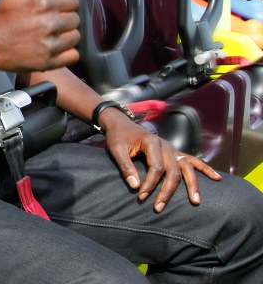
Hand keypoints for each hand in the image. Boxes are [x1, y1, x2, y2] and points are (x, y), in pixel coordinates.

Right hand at [0, 0, 79, 72]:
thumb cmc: (3, 17)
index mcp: (42, 3)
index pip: (73, 1)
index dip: (63, 4)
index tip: (50, 9)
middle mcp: (48, 24)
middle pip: (75, 19)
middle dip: (64, 19)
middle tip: (47, 22)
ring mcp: (49, 44)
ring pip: (75, 37)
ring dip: (66, 36)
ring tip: (50, 35)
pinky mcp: (49, 62)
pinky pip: (73, 55)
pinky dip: (66, 53)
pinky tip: (53, 48)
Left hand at [102, 110, 220, 210]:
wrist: (122, 124)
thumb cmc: (118, 137)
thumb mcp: (116, 149)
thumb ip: (125, 166)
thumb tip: (135, 186)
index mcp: (152, 143)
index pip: (156, 167)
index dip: (149, 184)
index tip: (141, 196)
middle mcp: (166, 146)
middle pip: (174, 171)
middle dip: (167, 191)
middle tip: (158, 208)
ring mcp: (173, 149)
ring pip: (187, 168)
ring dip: (193, 185)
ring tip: (196, 202)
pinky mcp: (175, 152)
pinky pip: (193, 161)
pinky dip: (205, 169)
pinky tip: (216, 178)